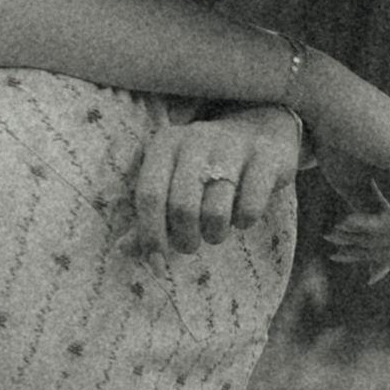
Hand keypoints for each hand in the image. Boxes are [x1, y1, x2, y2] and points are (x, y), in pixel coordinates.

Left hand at [125, 100, 306, 255]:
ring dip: (215, 235)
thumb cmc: (208, 165)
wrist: (261, 128)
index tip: (157, 262)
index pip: (149, 196)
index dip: (150, 235)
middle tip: (191, 244)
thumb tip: (123, 250)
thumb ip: (150, 214)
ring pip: (216, 212)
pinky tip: (243, 213)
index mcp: (165, 144)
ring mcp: (233, 145)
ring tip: (216, 231)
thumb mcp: (175, 179)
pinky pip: (250, 208)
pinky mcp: (267, 156)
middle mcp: (196, 139)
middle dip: (185, 239)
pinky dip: (245, 222)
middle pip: (182, 208)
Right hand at [297, 62, 389, 279]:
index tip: (367, 276)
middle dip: (376, 250)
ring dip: (369, 241)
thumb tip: (383, 263)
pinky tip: (344, 226)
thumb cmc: (333, 139)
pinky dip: (373, 228)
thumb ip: (376, 218)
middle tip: (339, 255)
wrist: (320, 102)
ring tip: (335, 238)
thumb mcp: (358, 188)